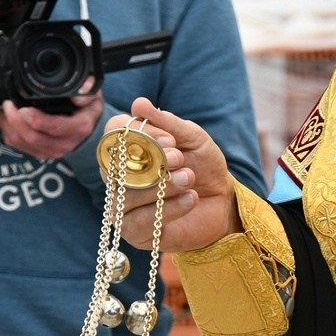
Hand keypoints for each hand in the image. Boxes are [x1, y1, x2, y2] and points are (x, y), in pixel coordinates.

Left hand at [0, 94, 103, 160]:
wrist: (88, 125)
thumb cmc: (86, 107)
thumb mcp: (92, 95)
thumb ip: (87, 89)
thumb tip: (79, 92)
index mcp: (78, 128)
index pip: (54, 127)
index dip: (36, 119)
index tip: (22, 108)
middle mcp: (65, 143)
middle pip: (33, 137)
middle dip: (15, 121)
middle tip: (7, 104)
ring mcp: (52, 150)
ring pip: (23, 143)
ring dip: (9, 127)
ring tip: (3, 109)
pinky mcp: (41, 153)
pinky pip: (19, 146)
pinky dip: (8, 132)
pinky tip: (4, 119)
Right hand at [110, 97, 239, 252]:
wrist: (222, 202)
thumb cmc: (203, 166)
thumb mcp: (193, 139)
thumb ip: (168, 123)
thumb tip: (139, 104)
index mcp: (129, 149)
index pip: (113, 134)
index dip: (138, 135)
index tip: (170, 140)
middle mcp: (119, 176)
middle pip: (117, 166)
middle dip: (152, 162)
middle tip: (180, 158)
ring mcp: (122, 205)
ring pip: (127, 195)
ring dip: (162, 185)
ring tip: (188, 178)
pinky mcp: (134, 232)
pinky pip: (139, 221)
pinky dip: (169, 208)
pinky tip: (190, 198)